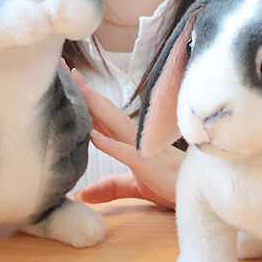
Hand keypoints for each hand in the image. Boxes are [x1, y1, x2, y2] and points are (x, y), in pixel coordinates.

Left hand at [70, 68, 180, 209]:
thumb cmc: (170, 185)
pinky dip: (110, 144)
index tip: (66, 78)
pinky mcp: (149, 166)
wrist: (200, 196)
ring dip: (94, 105)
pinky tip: (94, 136)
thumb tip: (82, 194)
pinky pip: (127, 153)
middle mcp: (133, 138)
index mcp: (128, 140)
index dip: (83, 96)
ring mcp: (142, 149)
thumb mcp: (134, 187)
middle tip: (62, 66)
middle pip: (104, 110)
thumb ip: (110, 187)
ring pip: (113, 122)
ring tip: (76, 87)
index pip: (101, 114)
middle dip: (83, 89)